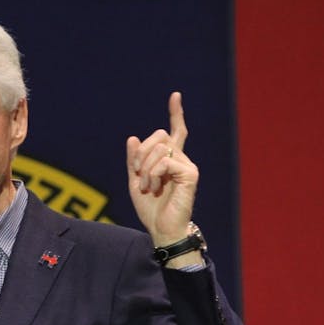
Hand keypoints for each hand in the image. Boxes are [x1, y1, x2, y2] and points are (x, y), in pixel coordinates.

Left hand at [126, 92, 198, 246]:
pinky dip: (153, 174)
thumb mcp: (135, 182)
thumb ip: (134, 161)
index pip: (175, 132)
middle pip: (159, 136)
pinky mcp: (190, 173)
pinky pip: (165, 161)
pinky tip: (154, 187)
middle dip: (141, 152)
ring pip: (160, 148)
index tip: (176, 95)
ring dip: (145, 168)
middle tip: (138, 174)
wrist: (161, 229)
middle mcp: (181, 159)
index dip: (176, 113)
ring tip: (147, 187)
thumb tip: (132, 137)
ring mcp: (187, 165)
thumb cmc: (150, 209)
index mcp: (169, 160)